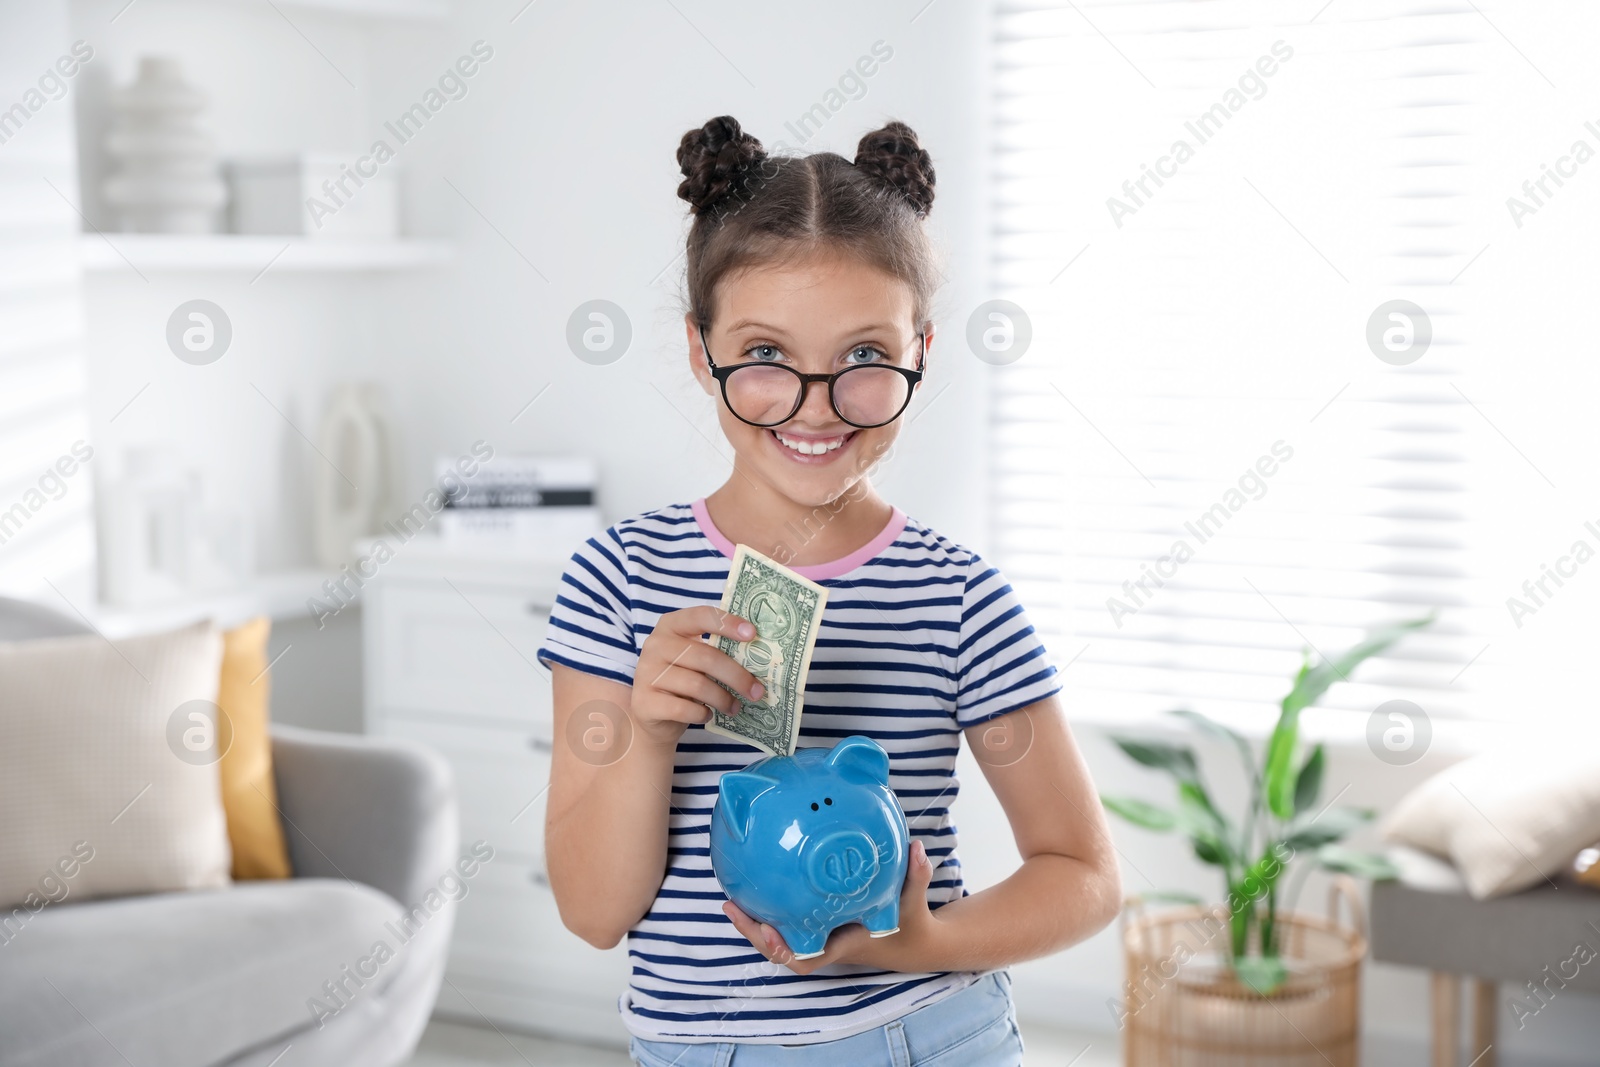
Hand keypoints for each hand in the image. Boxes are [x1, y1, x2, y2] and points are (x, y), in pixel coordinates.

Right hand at [633, 606, 763, 747]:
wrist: (651, 715)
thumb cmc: (682, 680)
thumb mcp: (695, 659)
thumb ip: (716, 651)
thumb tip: (759, 657)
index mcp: (671, 625)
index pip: (701, 616)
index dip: (727, 623)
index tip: (753, 634)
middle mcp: (655, 645)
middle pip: (706, 657)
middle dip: (737, 676)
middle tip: (757, 691)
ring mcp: (647, 673)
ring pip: (698, 685)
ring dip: (723, 699)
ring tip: (734, 707)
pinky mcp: (645, 702)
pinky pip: (684, 709)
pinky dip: (702, 714)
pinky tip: (707, 714)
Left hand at [722, 838, 943, 975]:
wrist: (913, 942)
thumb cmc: (910, 922)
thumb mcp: (914, 900)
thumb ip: (916, 874)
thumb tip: (916, 846)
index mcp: (844, 943)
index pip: (809, 957)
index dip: (785, 949)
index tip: (767, 930)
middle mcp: (826, 943)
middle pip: (781, 949)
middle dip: (754, 934)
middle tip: (731, 906)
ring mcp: (820, 936)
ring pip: (779, 937)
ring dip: (753, 922)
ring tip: (730, 897)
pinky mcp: (818, 925)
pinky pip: (787, 920)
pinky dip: (769, 908)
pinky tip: (754, 882)